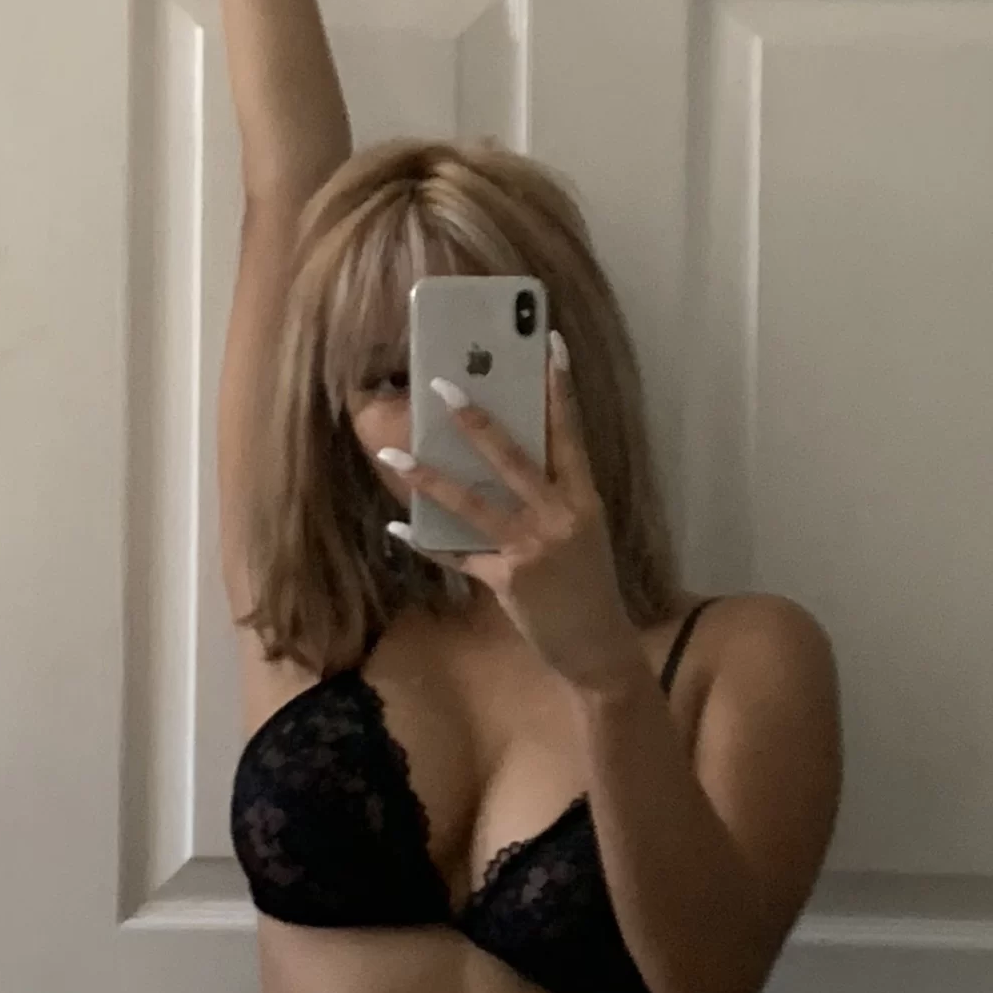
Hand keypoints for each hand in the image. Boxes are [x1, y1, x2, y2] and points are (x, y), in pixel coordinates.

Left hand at [380, 337, 646, 693]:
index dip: (561, 389)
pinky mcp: (509, 579)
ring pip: (473, 503)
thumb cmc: (588, 586)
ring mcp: (534, 548)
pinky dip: (427, 543)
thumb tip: (500, 467)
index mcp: (584, 499)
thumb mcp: (582, 535)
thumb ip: (549, 500)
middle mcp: (561, 516)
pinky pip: (459, 555)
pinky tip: (398, 528)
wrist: (598, 649)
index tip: (550, 344)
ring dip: (428, 477)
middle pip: (513, 457)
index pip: (571, 433)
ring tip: (393, 451)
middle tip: (442, 386)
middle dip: (476, 420)